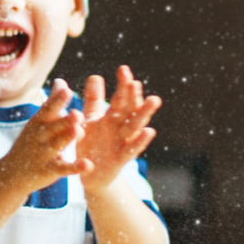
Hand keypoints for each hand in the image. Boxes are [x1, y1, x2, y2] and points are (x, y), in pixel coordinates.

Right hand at [0, 79, 92, 192]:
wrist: (11, 173)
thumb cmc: (30, 142)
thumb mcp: (38, 122)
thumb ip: (52, 102)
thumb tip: (61, 81)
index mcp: (38, 123)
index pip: (48, 109)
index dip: (57, 101)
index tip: (66, 90)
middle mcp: (39, 137)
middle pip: (52, 127)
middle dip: (64, 120)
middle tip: (77, 112)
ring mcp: (43, 154)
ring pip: (56, 145)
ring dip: (66, 138)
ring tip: (78, 131)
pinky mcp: (49, 170)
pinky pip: (63, 168)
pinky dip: (75, 167)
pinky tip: (87, 165)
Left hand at [76, 65, 160, 195]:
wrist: (90, 174)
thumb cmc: (92, 144)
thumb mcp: (90, 121)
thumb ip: (93, 101)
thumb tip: (96, 76)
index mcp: (112, 118)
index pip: (120, 98)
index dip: (123, 85)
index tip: (123, 69)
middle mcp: (120, 128)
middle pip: (129, 109)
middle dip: (133, 96)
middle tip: (135, 82)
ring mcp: (123, 142)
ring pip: (136, 126)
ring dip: (144, 113)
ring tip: (154, 99)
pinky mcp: (122, 159)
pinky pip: (132, 149)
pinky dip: (140, 141)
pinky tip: (149, 131)